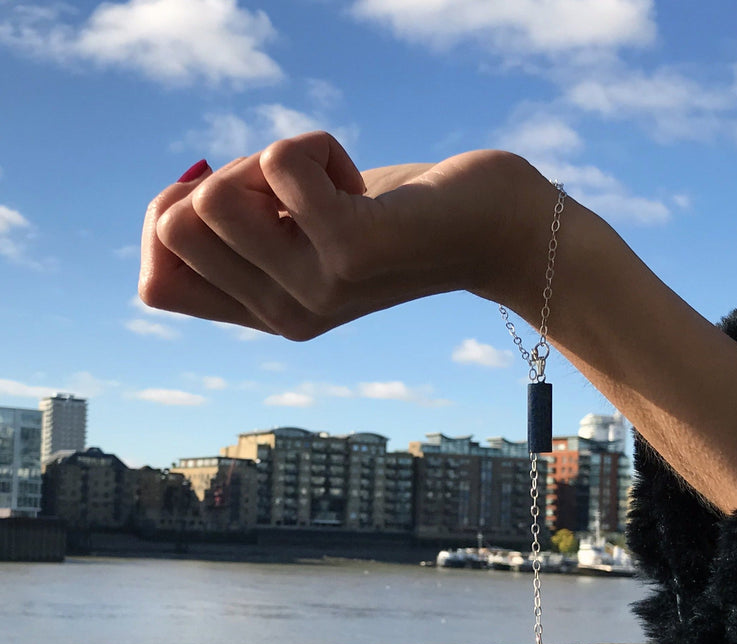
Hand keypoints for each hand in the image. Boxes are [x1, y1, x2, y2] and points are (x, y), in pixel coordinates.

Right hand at [139, 132, 547, 339]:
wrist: (492, 230)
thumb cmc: (396, 216)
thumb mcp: (305, 228)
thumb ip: (245, 227)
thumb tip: (181, 197)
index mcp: (269, 315)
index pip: (156, 286)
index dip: (165, 223)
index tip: (228, 196)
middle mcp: (287, 316)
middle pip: (173, 228)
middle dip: (225, 177)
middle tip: (295, 188)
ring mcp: (316, 289)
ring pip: (211, 196)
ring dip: (271, 159)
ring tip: (330, 184)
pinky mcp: (349, 250)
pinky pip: (280, 160)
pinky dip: (319, 145)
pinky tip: (361, 182)